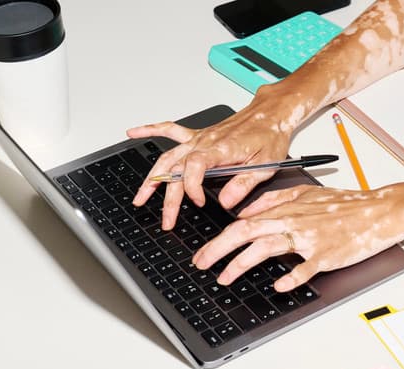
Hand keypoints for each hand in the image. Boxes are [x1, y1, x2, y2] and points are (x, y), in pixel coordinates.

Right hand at [128, 97, 293, 229]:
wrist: (269, 114)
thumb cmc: (269, 135)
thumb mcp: (266, 164)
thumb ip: (244, 184)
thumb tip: (226, 201)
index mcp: (221, 149)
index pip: (194, 168)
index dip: (191, 188)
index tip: (197, 202)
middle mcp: (205, 142)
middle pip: (177, 170)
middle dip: (168, 198)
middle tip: (167, 220)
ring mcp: (199, 138)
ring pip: (168, 157)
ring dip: (152, 177)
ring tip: (141, 196)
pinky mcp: (198, 135)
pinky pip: (170, 130)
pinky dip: (150, 130)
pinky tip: (133, 133)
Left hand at [192, 184, 403, 291]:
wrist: (378, 211)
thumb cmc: (344, 204)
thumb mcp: (305, 193)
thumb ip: (274, 200)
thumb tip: (246, 210)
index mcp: (286, 209)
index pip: (242, 223)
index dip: (218, 239)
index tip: (202, 253)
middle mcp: (292, 222)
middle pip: (245, 234)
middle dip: (218, 250)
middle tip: (201, 265)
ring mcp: (308, 239)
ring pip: (266, 249)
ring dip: (240, 264)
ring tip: (224, 278)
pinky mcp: (326, 255)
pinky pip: (304, 268)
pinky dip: (290, 277)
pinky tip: (277, 286)